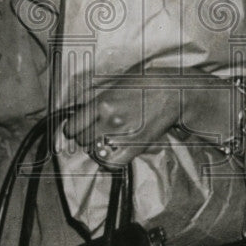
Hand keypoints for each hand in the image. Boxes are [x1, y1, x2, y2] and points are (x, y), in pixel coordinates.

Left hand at [62, 79, 181, 167]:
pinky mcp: (136, 147)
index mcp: (102, 103)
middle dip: (84, 136)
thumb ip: (93, 95)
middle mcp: (110, 121)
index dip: (72, 128)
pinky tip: (109, 153)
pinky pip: (112, 164)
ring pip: (95, 152)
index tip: (75, 127)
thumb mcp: (114, 82)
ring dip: (96, 147)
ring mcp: (123, 136)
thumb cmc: (146, 83)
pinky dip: (107, 161)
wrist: (174, 93)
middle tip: (92, 130)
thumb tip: (77, 107)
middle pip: (82, 140)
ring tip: (103, 139)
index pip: (73, 126)